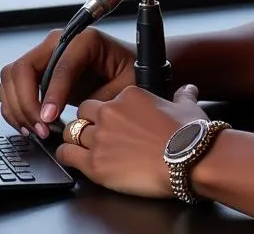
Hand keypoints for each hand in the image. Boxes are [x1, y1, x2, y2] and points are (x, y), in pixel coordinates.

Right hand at [0, 28, 135, 138]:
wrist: (129, 67)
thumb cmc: (131, 70)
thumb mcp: (124, 85)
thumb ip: (101, 100)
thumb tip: (77, 117)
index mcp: (86, 39)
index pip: (60, 66)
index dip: (52, 94)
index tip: (49, 118)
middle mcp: (61, 42)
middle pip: (24, 68)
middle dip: (26, 102)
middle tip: (41, 127)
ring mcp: (47, 55)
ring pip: (13, 78)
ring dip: (17, 108)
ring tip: (37, 130)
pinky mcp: (40, 71)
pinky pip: (14, 88)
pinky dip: (16, 108)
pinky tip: (31, 125)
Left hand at [57, 84, 207, 197]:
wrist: (187, 159)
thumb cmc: (188, 133)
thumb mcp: (188, 106)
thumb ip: (183, 95)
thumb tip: (188, 90)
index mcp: (130, 95)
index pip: (106, 100)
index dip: (108, 112)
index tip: (114, 122)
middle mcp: (111, 113)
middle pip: (83, 113)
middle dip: (86, 122)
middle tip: (95, 133)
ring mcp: (100, 138)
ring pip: (70, 133)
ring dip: (74, 139)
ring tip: (81, 147)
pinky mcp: (94, 164)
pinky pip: (66, 155)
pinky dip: (66, 155)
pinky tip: (72, 157)